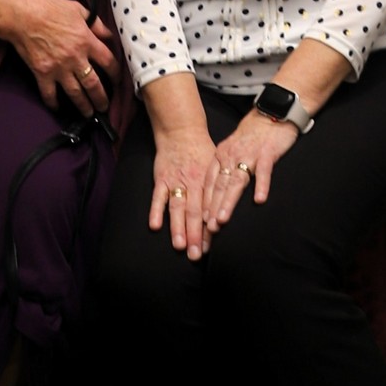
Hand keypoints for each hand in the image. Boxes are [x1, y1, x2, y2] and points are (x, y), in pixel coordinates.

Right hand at [4, 0, 116, 115]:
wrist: (22, 16)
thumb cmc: (50, 8)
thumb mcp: (78, 10)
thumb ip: (96, 24)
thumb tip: (109, 35)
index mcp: (86, 41)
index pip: (108, 62)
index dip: (116, 73)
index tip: (117, 80)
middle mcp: (75, 58)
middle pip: (94, 84)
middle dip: (101, 98)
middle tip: (104, 107)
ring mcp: (58, 68)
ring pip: (75, 93)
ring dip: (84, 106)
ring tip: (89, 113)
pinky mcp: (42, 74)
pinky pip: (50, 94)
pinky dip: (54, 103)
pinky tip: (57, 108)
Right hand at [148, 127, 219, 258]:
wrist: (181, 130)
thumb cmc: (202, 150)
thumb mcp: (217, 165)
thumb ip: (221, 185)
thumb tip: (230, 207)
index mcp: (208, 181)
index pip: (210, 209)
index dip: (211, 229)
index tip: (212, 247)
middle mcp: (193, 182)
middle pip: (195, 212)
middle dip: (196, 235)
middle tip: (197, 255)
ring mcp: (176, 181)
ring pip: (178, 207)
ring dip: (178, 227)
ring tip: (180, 246)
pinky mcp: (161, 178)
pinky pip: (158, 197)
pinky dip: (156, 211)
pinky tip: (155, 226)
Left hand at [203, 111, 297, 231]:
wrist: (272, 113)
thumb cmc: (253, 135)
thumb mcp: (233, 149)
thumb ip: (225, 168)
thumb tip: (216, 193)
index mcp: (221, 156)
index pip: (209, 183)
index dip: (204, 203)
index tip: (200, 223)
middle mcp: (231, 156)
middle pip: (219, 186)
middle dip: (212, 209)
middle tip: (207, 229)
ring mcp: (248, 155)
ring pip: (236, 182)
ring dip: (228, 202)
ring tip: (222, 219)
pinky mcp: (267, 153)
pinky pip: (263, 172)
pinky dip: (261, 185)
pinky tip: (259, 199)